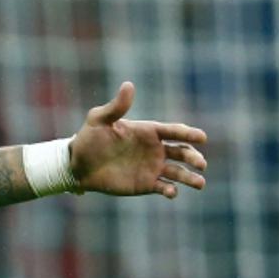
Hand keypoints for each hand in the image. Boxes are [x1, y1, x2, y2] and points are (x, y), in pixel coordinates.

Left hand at [70, 81, 206, 197]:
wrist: (77, 164)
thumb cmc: (88, 138)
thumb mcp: (99, 120)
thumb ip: (116, 107)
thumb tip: (129, 85)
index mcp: (149, 132)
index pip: (174, 131)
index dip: (188, 134)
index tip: (201, 137)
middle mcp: (155, 150)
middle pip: (182, 152)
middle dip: (194, 157)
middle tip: (200, 163)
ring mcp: (152, 168)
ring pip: (179, 172)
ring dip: (190, 177)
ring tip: (200, 183)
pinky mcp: (146, 184)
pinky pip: (164, 188)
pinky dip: (170, 190)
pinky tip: (172, 192)